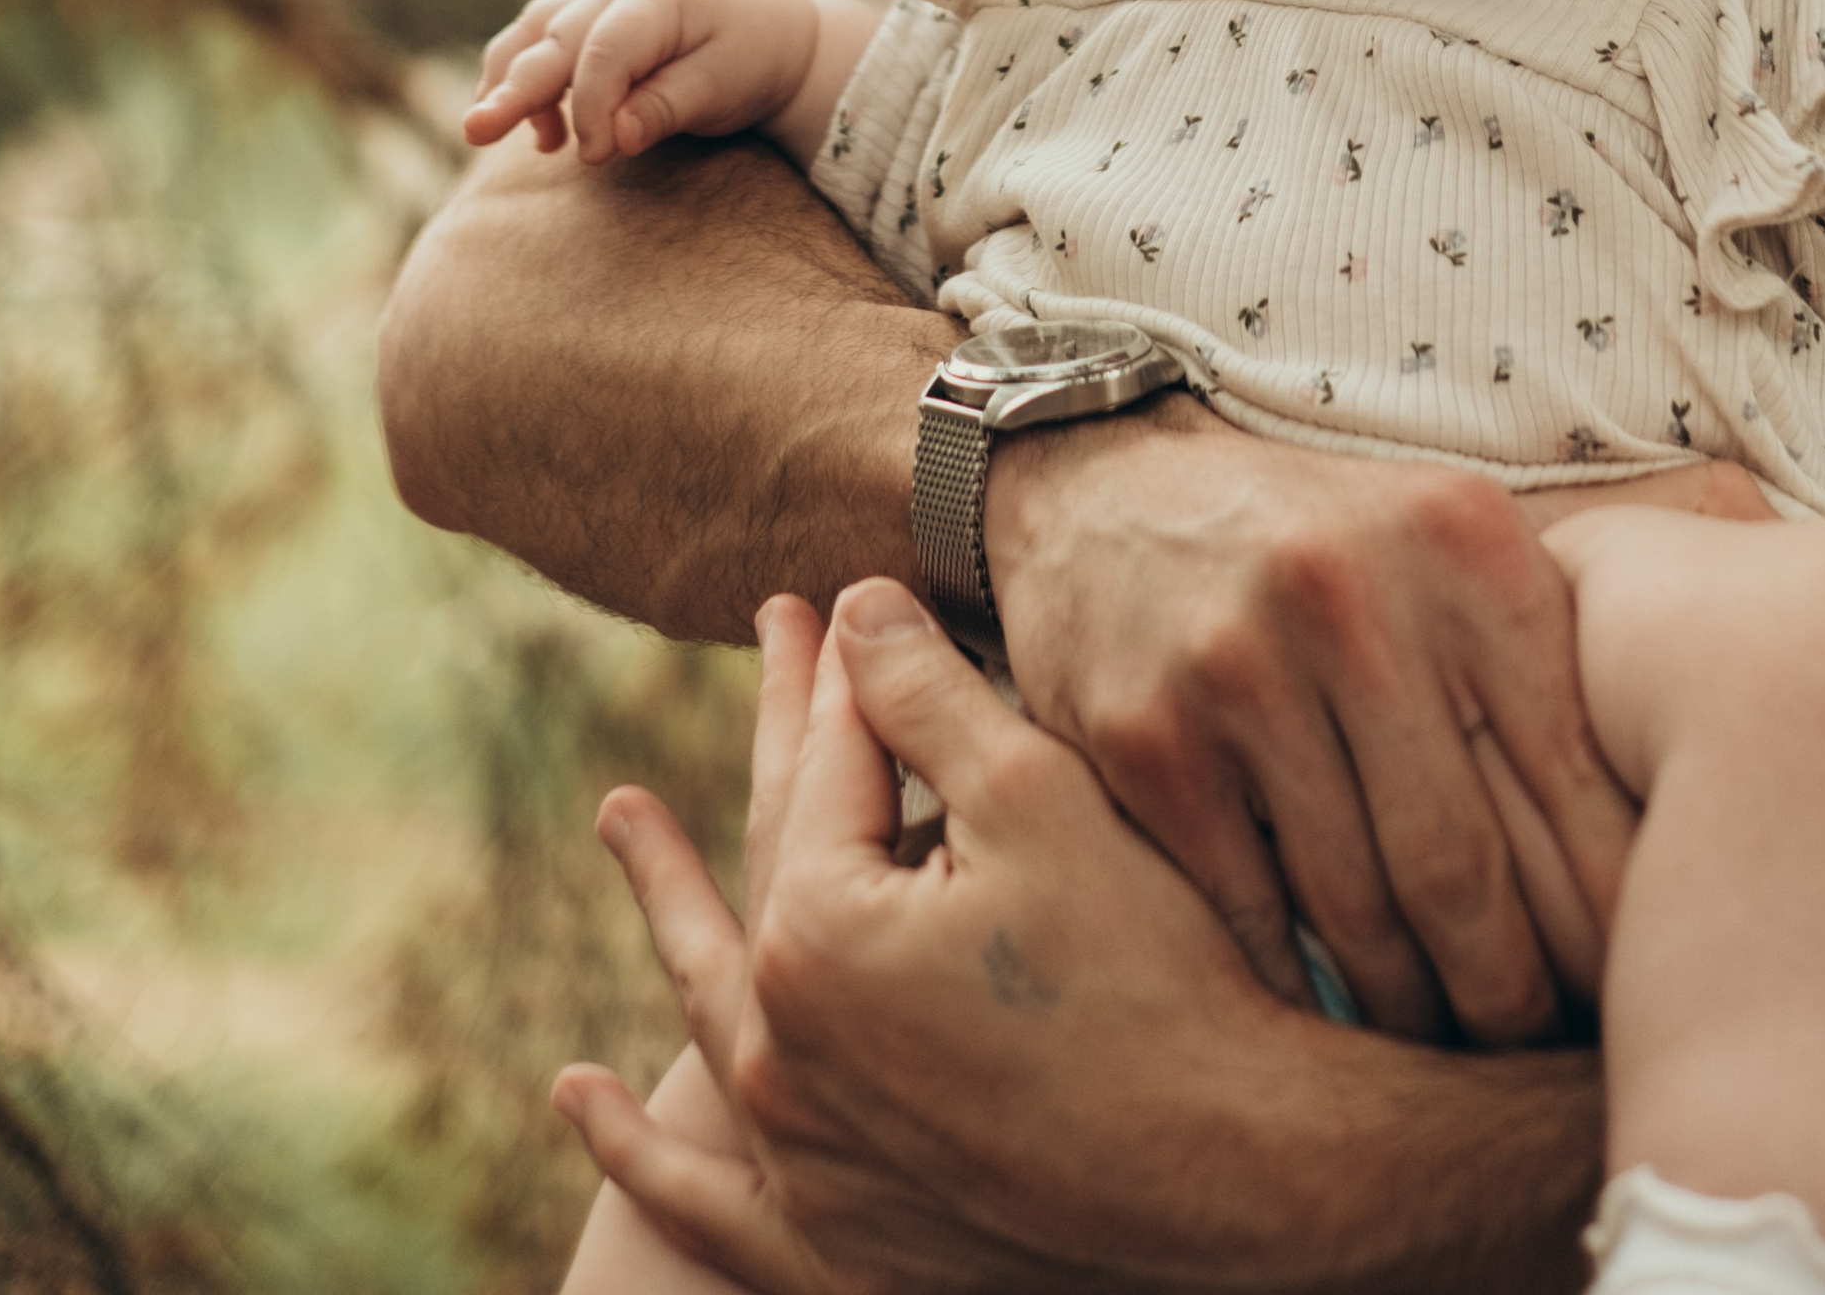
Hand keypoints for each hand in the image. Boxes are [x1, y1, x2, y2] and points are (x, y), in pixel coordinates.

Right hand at [464, 0, 830, 167]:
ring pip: (534, 32)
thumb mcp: (724, 86)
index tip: (595, 157)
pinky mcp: (586, 17)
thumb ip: (667, 108)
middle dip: (515, 89)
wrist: (774, 26)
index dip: (592, 108)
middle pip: (555, 38)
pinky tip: (529, 127)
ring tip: (486, 130)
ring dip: (506, 79)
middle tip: (476, 132)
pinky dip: (519, 72)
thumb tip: (616, 137)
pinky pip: (537, 36)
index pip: (606, 51)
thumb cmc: (751, 56)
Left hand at [553, 585, 1361, 1292]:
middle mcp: (780, 1059)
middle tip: (770, 631)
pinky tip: (581, 1101)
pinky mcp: (836, 1253)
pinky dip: (639, 1154)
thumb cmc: (1158, 977)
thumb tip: (850, 608)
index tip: (839, 596)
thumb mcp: (1042, 800)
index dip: (840, 669)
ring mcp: (798, 1166)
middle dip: (777, 731)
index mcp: (814, 939)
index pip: (824, 766)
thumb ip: (926, 694)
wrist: (1243, 1183)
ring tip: (623, 815)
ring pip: (713, 1009)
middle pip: (766, 859)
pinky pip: (706, 1202)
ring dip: (671, 902)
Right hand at [981, 403, 1674, 1048]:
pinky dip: (1301, 979)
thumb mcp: (1449, 544)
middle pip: (1463, 861)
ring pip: (1357, 903)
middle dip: (1511, 988)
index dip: (1611, 904)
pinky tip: (1337, 1015)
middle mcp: (1353, 593)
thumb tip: (1678, 831)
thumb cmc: (1328, 543)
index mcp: (1461, 542)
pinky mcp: (1149, 737)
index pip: (1570, 766)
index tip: (1639, 982)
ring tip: (1452, 1046)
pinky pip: (1252, 909)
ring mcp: (1240, 665)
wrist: (1114, 490)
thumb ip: (1551, 653)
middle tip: (1540, 1049)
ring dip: (1411, 1004)